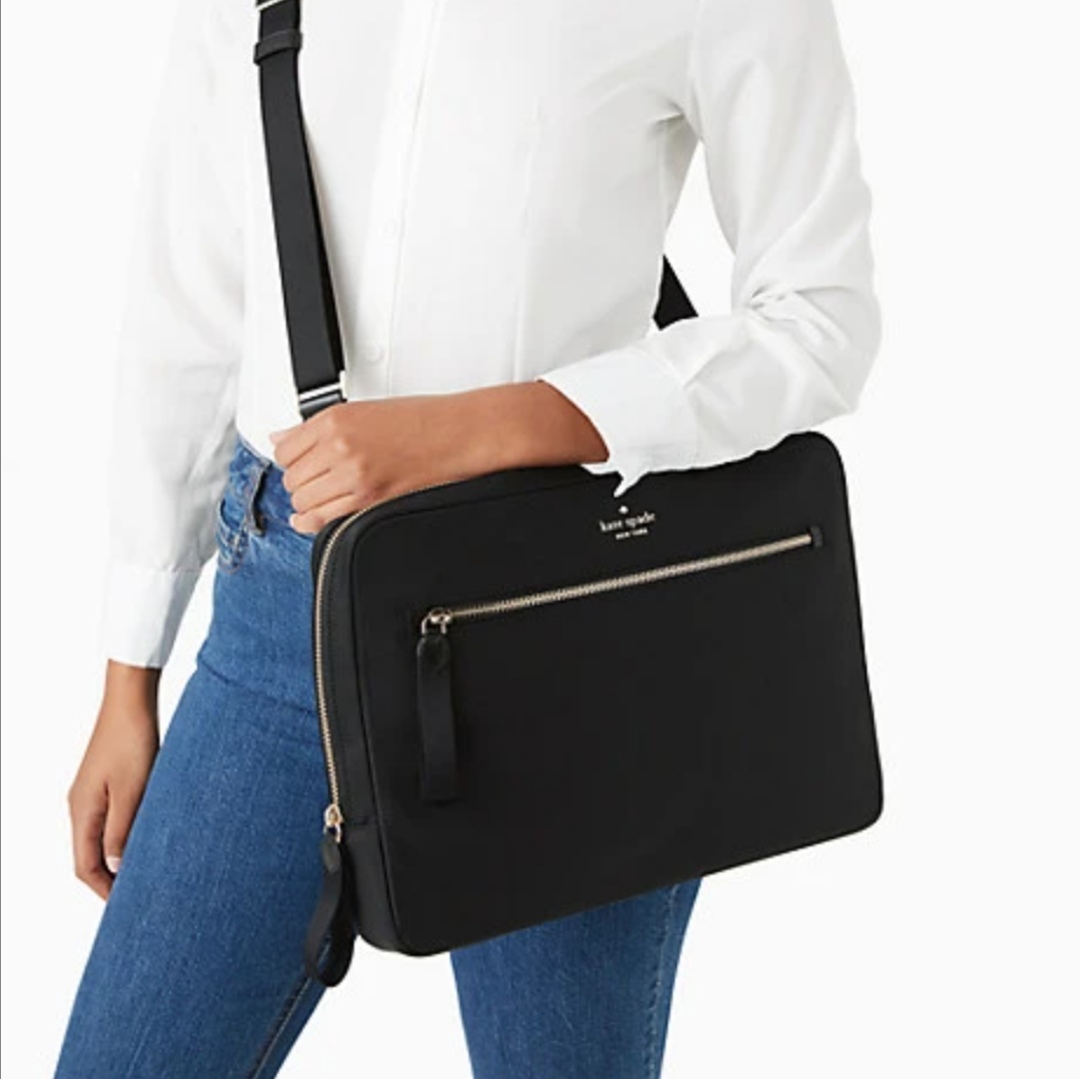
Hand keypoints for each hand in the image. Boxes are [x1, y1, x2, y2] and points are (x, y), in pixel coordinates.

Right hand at [67, 661, 160, 899]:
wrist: (131, 701)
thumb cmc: (133, 740)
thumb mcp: (132, 790)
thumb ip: (121, 831)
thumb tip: (115, 867)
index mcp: (82, 812)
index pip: (85, 866)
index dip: (104, 890)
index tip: (126, 907)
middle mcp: (81, 805)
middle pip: (89, 856)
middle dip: (111, 879)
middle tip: (139, 896)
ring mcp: (92, 793)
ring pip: (100, 838)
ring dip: (119, 857)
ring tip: (147, 872)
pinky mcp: (107, 781)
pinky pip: (110, 819)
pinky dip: (124, 835)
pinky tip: (146, 837)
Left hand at [269, 382, 608, 533]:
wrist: (463, 434)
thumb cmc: (426, 421)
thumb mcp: (366, 411)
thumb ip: (318, 427)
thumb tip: (282, 435)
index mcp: (337, 420)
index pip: (284, 448)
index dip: (292, 459)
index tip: (302, 463)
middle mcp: (340, 447)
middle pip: (292, 479)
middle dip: (301, 483)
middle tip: (319, 482)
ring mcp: (354, 476)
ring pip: (303, 503)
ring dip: (310, 503)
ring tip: (328, 497)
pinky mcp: (370, 502)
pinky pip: (323, 522)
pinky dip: (316, 523)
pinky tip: (320, 518)